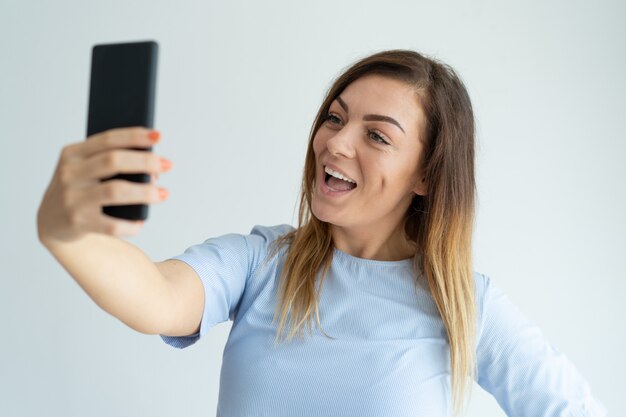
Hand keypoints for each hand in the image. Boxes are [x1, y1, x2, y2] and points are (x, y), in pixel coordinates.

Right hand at [37, 127, 171, 243]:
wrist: (52, 223)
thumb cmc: (81, 189)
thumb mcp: (86, 169)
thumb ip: (111, 161)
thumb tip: (153, 167)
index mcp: (72, 154)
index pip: (108, 139)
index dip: (135, 136)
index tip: (158, 135)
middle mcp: (69, 174)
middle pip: (113, 161)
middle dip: (145, 162)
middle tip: (168, 164)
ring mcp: (72, 199)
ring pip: (116, 191)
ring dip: (145, 191)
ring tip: (163, 193)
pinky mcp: (78, 223)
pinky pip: (113, 224)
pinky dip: (132, 223)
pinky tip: (141, 220)